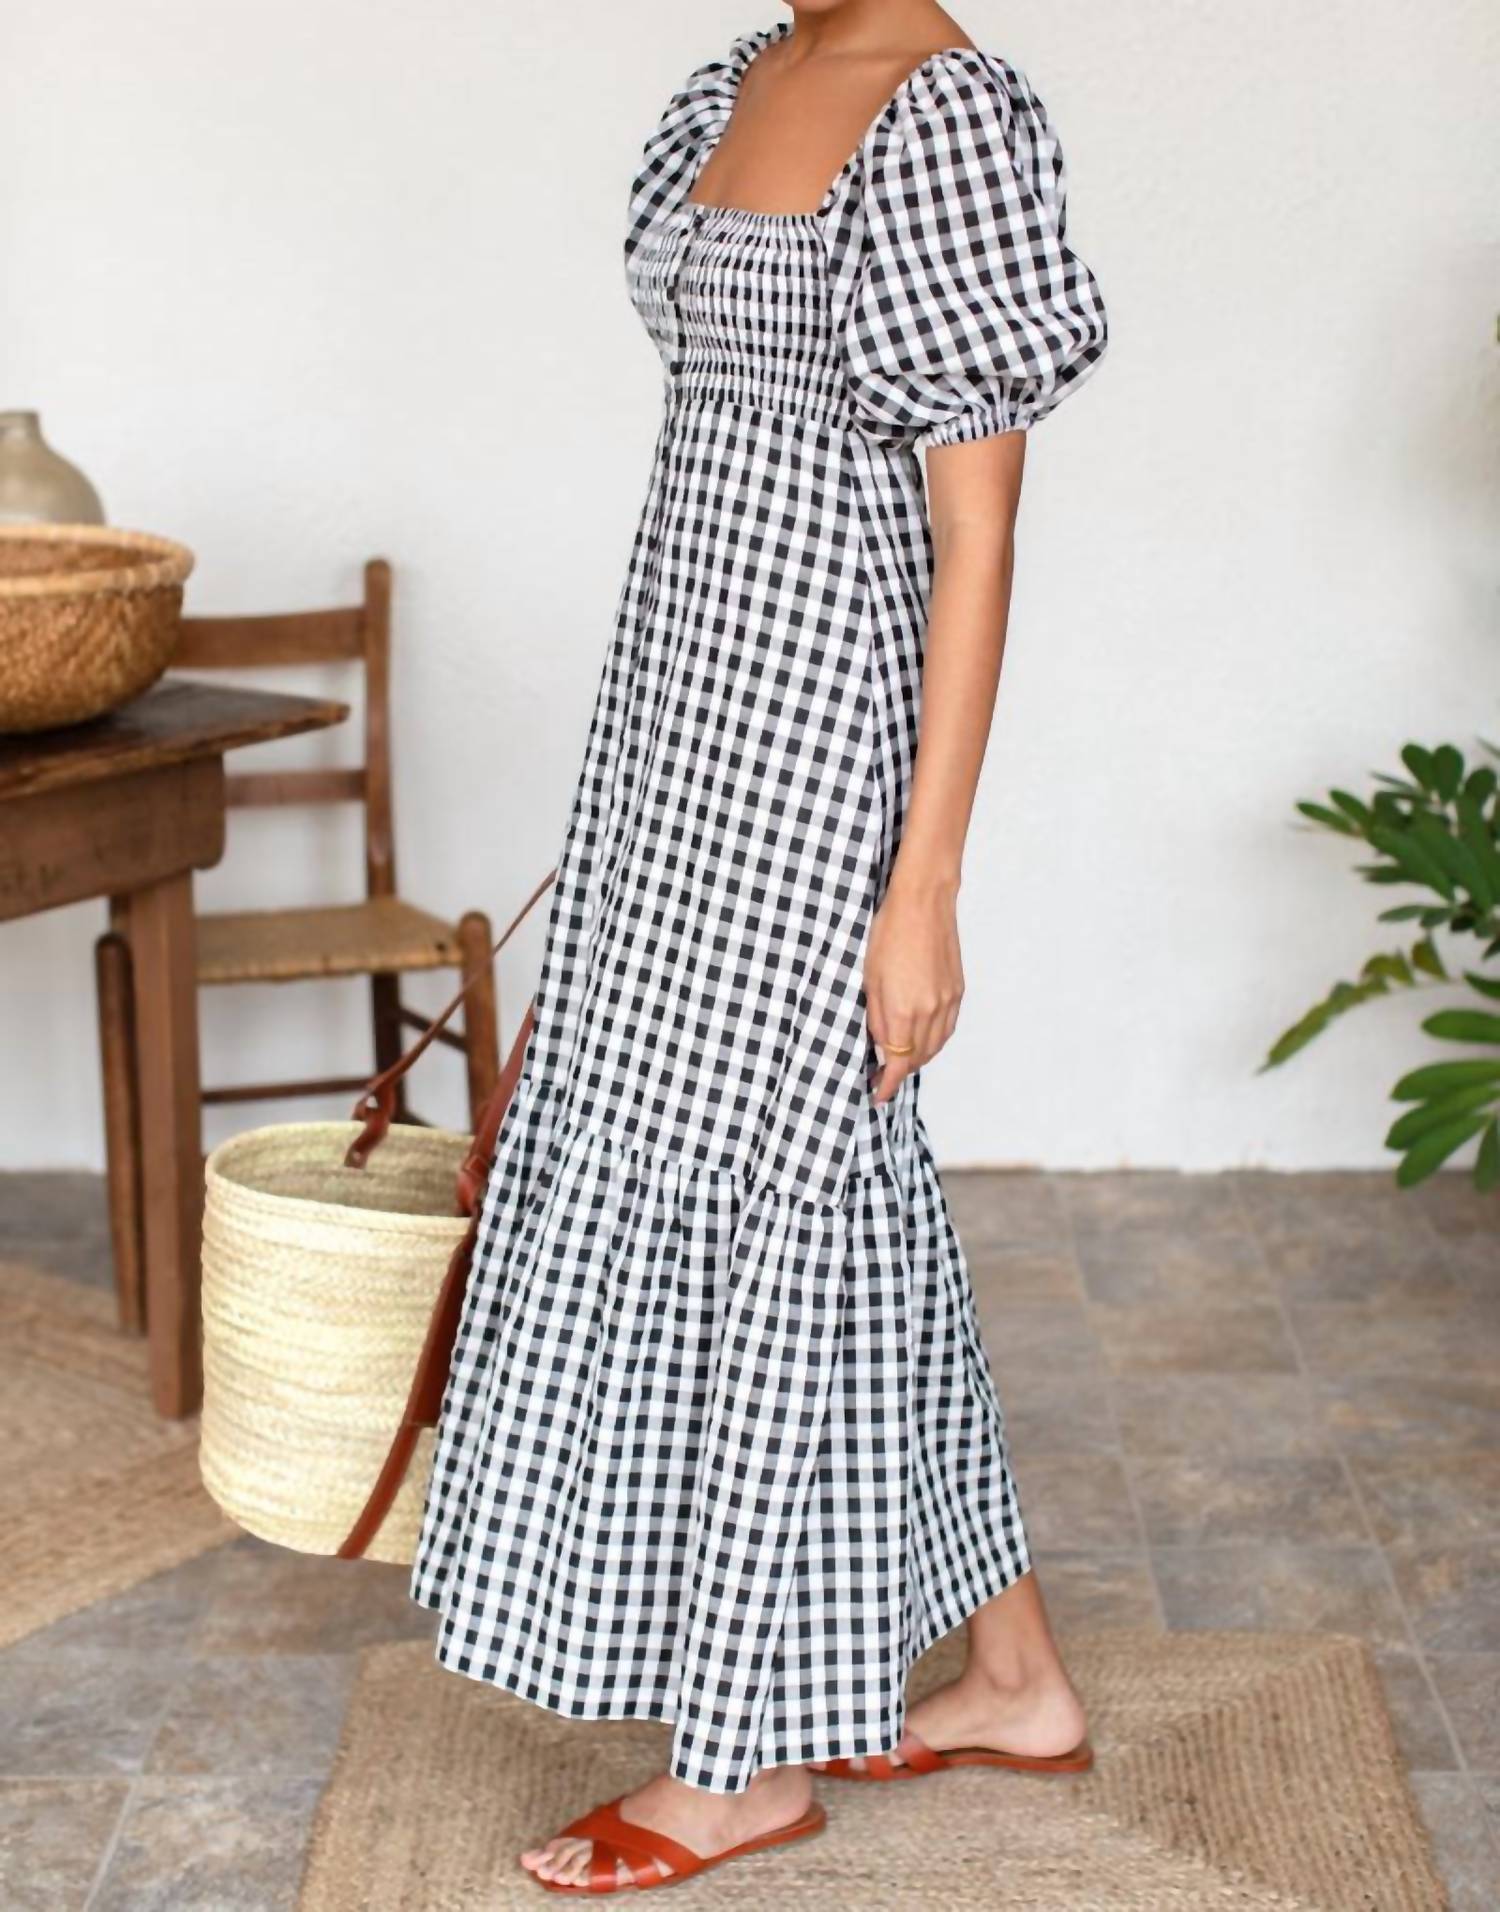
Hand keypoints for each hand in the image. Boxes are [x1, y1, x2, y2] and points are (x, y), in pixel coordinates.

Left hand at [864, 875, 963, 1105]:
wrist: (923, 903)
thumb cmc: (889, 933)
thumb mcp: (870, 978)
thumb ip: (877, 1017)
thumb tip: (881, 1045)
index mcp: (903, 1010)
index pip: (899, 1063)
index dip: (888, 1084)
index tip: (878, 1094)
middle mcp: (930, 1011)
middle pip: (918, 1058)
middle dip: (900, 1072)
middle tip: (882, 1075)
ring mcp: (948, 1001)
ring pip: (935, 1046)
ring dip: (918, 1058)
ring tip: (901, 1058)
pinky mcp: (958, 990)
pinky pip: (947, 1029)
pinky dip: (934, 1041)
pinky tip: (922, 1038)